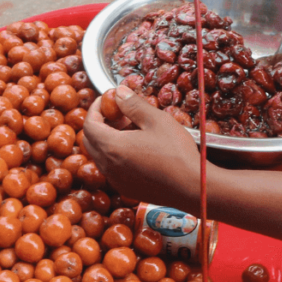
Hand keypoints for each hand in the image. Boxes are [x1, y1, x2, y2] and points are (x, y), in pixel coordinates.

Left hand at [82, 83, 202, 207]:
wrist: (192, 188)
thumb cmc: (176, 153)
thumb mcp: (157, 121)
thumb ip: (134, 104)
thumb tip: (119, 92)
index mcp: (112, 147)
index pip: (89, 125)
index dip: (95, 108)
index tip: (108, 99)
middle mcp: (108, 167)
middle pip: (90, 141)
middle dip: (99, 123)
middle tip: (118, 112)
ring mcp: (116, 180)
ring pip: (101, 155)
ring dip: (109, 139)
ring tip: (132, 129)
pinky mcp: (127, 189)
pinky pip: (112, 168)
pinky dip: (117, 154)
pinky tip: (139, 148)